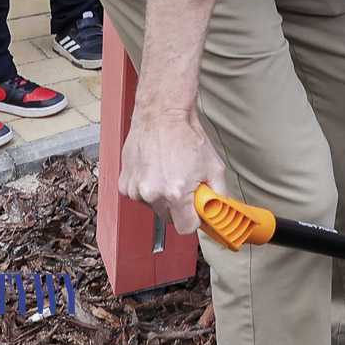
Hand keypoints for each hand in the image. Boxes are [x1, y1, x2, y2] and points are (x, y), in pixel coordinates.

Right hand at [119, 110, 226, 234]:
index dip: (194, 219)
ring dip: (161, 196)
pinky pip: (140, 196)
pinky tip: (155, 169)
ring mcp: (135, 190)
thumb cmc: (187, 138)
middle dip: (179, 207)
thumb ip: (219, 195)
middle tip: (184, 184)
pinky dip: (148, 187)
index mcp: (175, 194)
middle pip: (169, 218)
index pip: (186, 228)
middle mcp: (152, 195)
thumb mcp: (215, 167)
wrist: (161, 115)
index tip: (196, 209)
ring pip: (153, 207)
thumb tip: (220, 213)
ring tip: (169, 171)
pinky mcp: (124, 184)